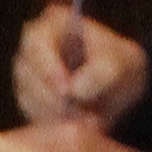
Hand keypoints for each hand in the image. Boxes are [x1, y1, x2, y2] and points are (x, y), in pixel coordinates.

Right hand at [12, 7, 148, 129]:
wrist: (123, 92)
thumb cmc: (122, 66)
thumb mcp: (124, 63)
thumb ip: (103, 72)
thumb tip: (75, 89)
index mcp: (53, 25)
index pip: (36, 42)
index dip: (48, 67)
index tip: (67, 91)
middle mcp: (34, 49)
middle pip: (26, 73)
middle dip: (52, 98)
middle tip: (81, 115)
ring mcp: (28, 75)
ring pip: (27, 98)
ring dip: (55, 114)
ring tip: (88, 122)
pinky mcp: (29, 101)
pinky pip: (32, 116)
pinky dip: (55, 125)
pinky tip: (79, 126)